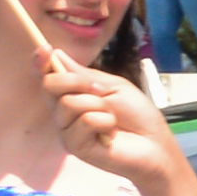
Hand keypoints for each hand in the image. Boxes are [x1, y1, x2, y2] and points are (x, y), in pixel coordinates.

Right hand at [37, 51, 191, 195]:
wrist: (155, 143)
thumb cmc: (137, 115)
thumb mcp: (113, 86)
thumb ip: (84, 74)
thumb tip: (57, 54)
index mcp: (72, 94)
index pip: (47, 77)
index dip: (41, 63)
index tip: (46, 49)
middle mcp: (64, 112)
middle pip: (49, 86)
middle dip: (76, 81)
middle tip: (101, 90)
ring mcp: (67, 130)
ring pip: (68, 103)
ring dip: (98, 105)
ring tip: (113, 118)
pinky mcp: (74, 146)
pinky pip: (83, 121)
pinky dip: (104, 122)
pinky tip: (110, 134)